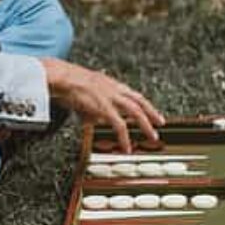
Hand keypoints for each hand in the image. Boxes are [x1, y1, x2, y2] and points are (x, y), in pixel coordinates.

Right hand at [41, 58, 164, 149]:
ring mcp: (111, 98)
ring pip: (135, 111)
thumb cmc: (71, 84)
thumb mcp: (89, 91)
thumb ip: (96, 104)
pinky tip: (127, 147)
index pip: (135, 95)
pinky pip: (119, 125)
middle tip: (161, 124)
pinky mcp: (104, 108)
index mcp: (113, 85)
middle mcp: (115, 89)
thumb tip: (95, 117)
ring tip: (152, 136)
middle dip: (152, 113)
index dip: (146, 104)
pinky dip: (125, 137)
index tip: (153, 112)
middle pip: (140, 102)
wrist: (63, 78)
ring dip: (146, 125)